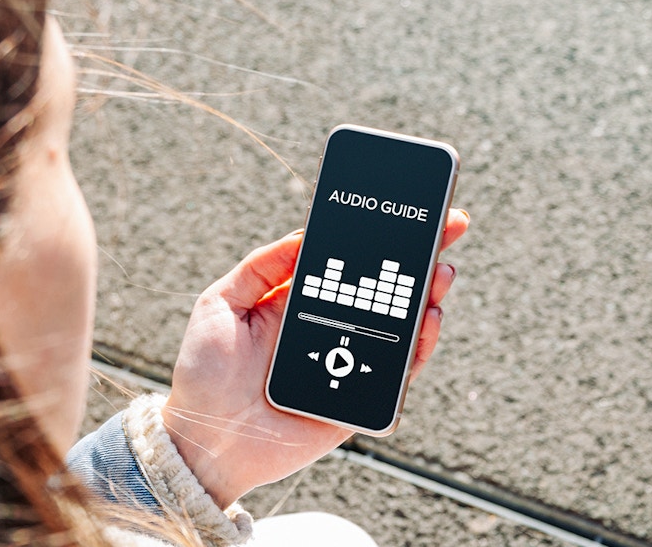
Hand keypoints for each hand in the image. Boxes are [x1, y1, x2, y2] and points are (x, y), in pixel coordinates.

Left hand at [162, 209, 469, 506]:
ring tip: (440, 272)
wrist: (202, 440)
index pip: (349, 263)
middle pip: (386, 288)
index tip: (408, 211)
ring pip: (403, 327)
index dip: (379, 237)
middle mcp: (331, 328)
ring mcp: (350, 362)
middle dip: (421, 257)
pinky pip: (400, 372)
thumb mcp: (219, 304)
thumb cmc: (204, 373)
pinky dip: (420, 346)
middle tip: (449, 227)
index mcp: (301, 301)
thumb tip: (303, 234)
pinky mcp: (360, 399)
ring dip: (428, 296)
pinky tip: (427, 319)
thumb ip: (260, 267)